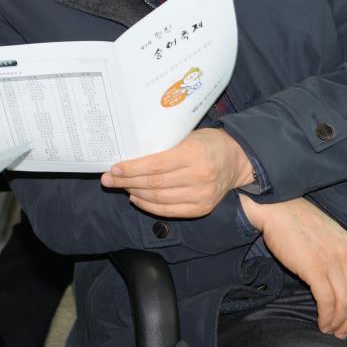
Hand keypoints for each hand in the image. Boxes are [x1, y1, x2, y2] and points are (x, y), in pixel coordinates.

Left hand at [102, 127, 254, 217]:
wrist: (238, 159)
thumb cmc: (209, 142)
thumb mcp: (188, 136)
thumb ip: (165, 146)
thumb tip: (131, 156)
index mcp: (194, 154)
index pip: (155, 165)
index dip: (131, 169)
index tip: (114, 168)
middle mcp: (199, 177)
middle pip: (153, 184)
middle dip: (126, 182)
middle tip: (108, 179)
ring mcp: (201, 196)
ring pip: (158, 199)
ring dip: (135, 193)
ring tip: (121, 187)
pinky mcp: (202, 208)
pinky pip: (168, 211)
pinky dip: (149, 206)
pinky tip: (136, 198)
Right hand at [241, 196, 346, 337]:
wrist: (277, 209)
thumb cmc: (299, 223)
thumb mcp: (330, 236)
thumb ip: (341, 255)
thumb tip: (344, 282)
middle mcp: (346, 255)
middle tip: (343, 333)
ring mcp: (331, 261)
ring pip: (345, 303)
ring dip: (339, 322)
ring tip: (330, 330)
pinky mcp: (313, 268)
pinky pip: (327, 301)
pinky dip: (326, 316)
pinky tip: (321, 323)